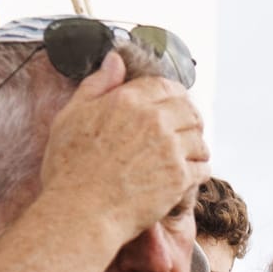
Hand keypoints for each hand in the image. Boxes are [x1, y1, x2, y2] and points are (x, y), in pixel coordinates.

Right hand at [36, 53, 208, 245]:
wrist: (81, 211)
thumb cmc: (69, 167)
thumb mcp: (71, 116)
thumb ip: (98, 85)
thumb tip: (115, 60)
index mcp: (127, 100)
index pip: (165, 86)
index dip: (172, 95)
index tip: (172, 105)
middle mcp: (153, 120)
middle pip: (189, 109)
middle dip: (190, 117)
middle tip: (186, 130)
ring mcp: (169, 149)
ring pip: (199, 139)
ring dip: (196, 146)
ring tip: (188, 155)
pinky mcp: (179, 177)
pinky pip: (203, 168)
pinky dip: (199, 171)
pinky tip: (188, 176)